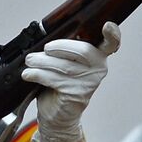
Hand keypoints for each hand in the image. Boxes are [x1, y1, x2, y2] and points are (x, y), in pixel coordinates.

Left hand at [21, 21, 120, 141]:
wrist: (57, 115)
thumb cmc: (60, 85)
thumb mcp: (65, 63)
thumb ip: (65, 49)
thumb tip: (47, 37)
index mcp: (98, 56)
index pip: (111, 44)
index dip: (112, 34)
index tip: (107, 26)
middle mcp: (99, 69)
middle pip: (83, 50)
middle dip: (59, 47)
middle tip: (45, 49)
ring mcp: (89, 83)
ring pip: (64, 65)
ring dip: (43, 61)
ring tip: (30, 61)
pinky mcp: (76, 94)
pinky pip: (54, 79)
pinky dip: (38, 74)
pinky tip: (28, 74)